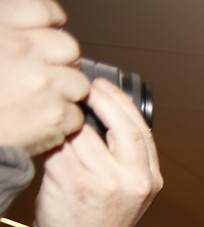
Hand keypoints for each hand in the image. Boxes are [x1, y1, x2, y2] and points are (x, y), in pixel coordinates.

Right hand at [0, 0, 87, 156]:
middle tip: (44, 74)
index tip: (50, 30)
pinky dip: (62, 121)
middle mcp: (22, 50)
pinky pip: (76, 114)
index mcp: (0, 27)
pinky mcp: (53, 115)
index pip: (42, 11)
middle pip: (68, 48)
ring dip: (65, 92)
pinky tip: (39, 121)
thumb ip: (6, 29)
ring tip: (40, 100)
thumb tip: (39, 25)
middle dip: (61, 62)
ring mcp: (41, 82)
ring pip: (78, 82)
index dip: (51, 21)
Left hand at [34, 79, 161, 226]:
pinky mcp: (71, 182)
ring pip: (83, 134)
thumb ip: (126, 157)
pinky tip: (48, 135)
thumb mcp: (132, 188)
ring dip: (68, 120)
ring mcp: (102, 182)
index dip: (120, 103)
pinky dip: (51, 138)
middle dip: (100, 99)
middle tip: (83, 87)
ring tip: (60, 113)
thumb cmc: (104, 217)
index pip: (141, 130)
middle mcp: (131, 181)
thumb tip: (102, 113)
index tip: (103, 87)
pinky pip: (59, 148)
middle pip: (120, 127)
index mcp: (149, 179)